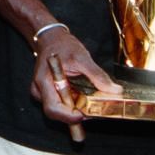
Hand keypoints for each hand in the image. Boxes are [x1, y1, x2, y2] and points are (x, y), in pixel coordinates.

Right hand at [30, 25, 118, 142]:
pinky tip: (83, 99)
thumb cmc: (62, 46)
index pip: (53, 108)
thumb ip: (98, 75)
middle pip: (56, 113)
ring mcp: (43, 93)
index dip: (68, 116)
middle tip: (92, 112)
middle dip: (74, 115)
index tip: (84, 115)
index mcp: (44, 81)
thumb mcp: (82, 57)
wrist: (51, 39)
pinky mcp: (49, 93)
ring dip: (74, 110)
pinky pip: (61, 104)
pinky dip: (72, 104)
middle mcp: (40, 90)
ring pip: (59, 110)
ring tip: (90, 105)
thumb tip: (114, 90)